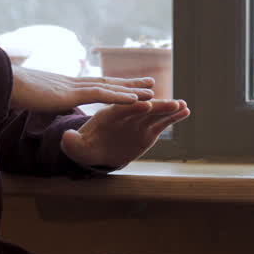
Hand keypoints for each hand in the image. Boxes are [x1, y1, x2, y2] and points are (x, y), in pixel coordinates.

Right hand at [9, 66, 155, 113]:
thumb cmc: (11, 92)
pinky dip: (121, 98)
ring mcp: (73, 87)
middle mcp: (73, 83)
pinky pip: (101, 96)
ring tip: (152, 90)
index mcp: (65, 86)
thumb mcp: (31, 100)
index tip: (129, 85)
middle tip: (150, 82)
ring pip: (110, 88)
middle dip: (130, 84)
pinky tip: (136, 99)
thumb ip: (42, 102)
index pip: (95, 85)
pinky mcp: (71, 94)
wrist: (0, 83)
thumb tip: (41, 105)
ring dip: (132, 90)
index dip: (114, 86)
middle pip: (108, 83)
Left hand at [60, 99, 190, 168]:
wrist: (97, 150)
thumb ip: (72, 142)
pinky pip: (161, 123)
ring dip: (168, 109)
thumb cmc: (85, 147)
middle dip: (157, 106)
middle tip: (172, 103)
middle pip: (143, 108)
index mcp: (108, 115)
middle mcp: (126, 114)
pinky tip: (186, 112)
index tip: (145, 105)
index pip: (122, 109)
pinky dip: (173, 117)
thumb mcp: (76, 146)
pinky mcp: (147, 130)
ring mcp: (138, 121)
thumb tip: (67, 137)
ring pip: (155, 113)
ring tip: (183, 106)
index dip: (133, 107)